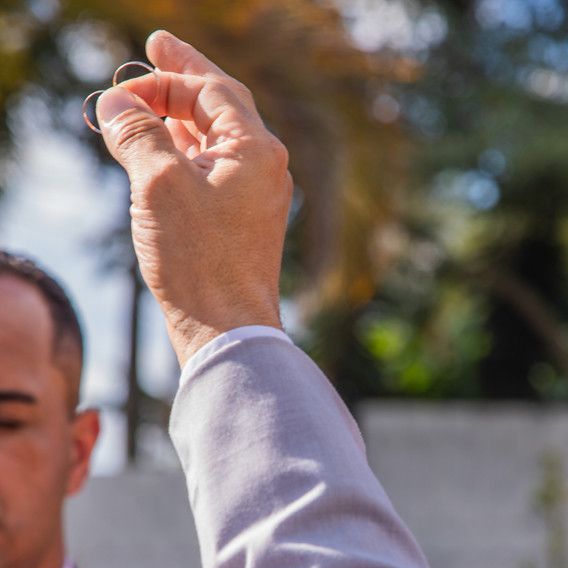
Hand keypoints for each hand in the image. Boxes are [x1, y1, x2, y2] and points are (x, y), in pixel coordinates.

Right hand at [96, 30, 291, 364]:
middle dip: (181, 85)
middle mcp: (265, 170)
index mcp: (257, 150)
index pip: (214, 89)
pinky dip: (185, 156)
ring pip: (215, 143)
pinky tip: (163, 154)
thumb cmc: (200, 260)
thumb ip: (138, 132)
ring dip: (178, 121)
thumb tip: (118, 103)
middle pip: (220, 110)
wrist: (228, 329)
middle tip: (153, 56)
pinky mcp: (243, 225)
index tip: (142, 57)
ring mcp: (257, 199)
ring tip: (146, 105)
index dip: (174, 69)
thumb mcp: (159, 183)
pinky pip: (214, 174)